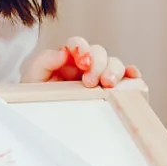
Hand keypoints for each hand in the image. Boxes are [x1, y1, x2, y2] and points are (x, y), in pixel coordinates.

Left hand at [23, 36, 144, 88]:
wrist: (43, 122)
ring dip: (115, 71)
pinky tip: (133, 78)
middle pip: (100, 52)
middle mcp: (87, 65)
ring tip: (108, 85)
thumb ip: (43, 62)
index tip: (82, 62)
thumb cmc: (38, 98)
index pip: (78, 43)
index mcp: (68, 59)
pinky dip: (133, 76)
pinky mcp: (115, 91)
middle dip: (98, 64)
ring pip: (115, 64)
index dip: (82, 48)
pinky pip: (129, 79)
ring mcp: (102, 77)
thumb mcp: (33, 80)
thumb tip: (63, 52)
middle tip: (90, 82)